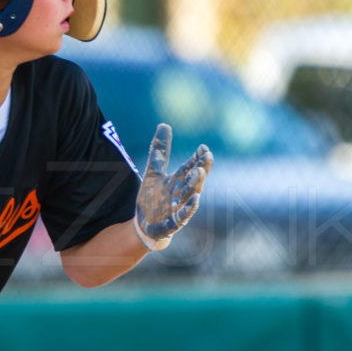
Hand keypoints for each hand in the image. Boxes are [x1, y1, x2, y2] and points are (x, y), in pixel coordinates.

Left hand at [134, 123, 212, 250]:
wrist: (144, 226)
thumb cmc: (153, 198)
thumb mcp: (153, 172)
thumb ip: (160, 151)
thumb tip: (164, 124)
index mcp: (178, 182)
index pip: (190, 167)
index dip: (196, 158)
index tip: (203, 148)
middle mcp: (181, 195)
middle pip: (193, 181)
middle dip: (200, 169)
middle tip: (207, 156)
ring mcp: (177, 209)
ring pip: (189, 196)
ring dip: (195, 185)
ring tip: (200, 172)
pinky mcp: (171, 224)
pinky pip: (182, 217)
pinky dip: (189, 209)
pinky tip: (195, 199)